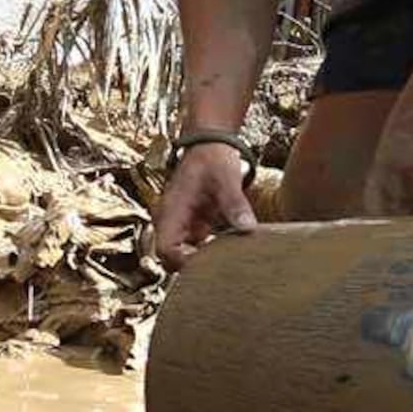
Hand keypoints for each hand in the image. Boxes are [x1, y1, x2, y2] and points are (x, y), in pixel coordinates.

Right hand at [151, 142, 256, 263]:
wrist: (209, 144)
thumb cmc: (212, 158)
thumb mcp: (226, 178)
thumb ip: (235, 204)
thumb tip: (248, 228)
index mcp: (171, 211)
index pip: (165, 251)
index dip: (184, 263)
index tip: (210, 264)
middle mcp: (170, 220)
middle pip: (171, 258)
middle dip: (193, 267)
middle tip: (223, 266)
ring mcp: (179, 224)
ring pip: (182, 255)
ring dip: (202, 260)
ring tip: (228, 259)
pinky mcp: (191, 224)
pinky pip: (195, 246)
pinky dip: (210, 251)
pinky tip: (230, 248)